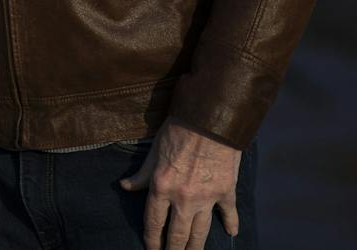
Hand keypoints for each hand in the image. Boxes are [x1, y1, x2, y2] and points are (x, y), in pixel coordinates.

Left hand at [119, 118, 240, 249]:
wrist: (209, 120)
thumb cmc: (177, 131)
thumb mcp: (153, 152)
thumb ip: (141, 174)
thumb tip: (124, 187)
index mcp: (162, 188)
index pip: (154, 223)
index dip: (152, 241)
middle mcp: (183, 198)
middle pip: (177, 235)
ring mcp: (207, 198)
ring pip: (200, 232)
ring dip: (195, 247)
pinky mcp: (226, 191)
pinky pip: (228, 213)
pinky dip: (231, 224)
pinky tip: (231, 233)